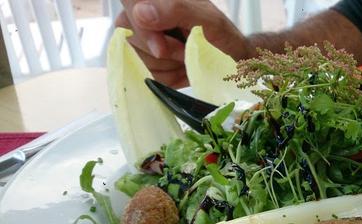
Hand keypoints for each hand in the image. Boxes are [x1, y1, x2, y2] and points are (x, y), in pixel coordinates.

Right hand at [116, 0, 250, 87]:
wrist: (233, 61)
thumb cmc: (222, 37)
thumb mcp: (210, 20)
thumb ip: (177, 10)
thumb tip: (142, 13)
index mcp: (159, 0)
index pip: (130, 3)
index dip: (142, 29)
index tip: (161, 49)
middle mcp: (143, 15)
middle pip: (129, 35)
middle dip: (163, 51)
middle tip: (187, 50)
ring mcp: (141, 40)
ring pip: (136, 59)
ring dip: (168, 66)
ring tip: (187, 58)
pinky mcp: (145, 63)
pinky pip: (146, 76)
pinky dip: (169, 77)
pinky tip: (183, 69)